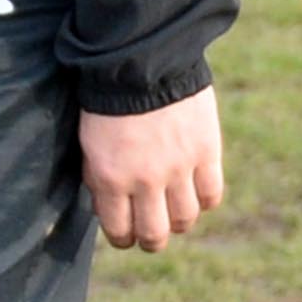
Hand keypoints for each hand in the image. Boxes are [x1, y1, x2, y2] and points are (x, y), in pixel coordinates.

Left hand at [80, 88, 225, 251]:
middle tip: (151, 236)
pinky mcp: (205, 151)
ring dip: (179, 222)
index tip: (126, 236)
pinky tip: (196, 193)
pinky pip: (211, 194)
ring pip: (185, 219)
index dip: (123, 239)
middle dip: (151, 241)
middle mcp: (145, 180)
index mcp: (110, 179)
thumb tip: (110, 209)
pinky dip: (205, 200)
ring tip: (175, 214)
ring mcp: (179, 168)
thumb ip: (99, 180)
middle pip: (155, 234)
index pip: (119, 230)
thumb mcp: (90, 144)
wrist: (141, 60)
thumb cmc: (107, 101)